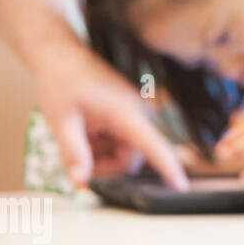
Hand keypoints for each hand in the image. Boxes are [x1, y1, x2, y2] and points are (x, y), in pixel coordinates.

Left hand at [35, 38, 186, 189]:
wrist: (63, 58)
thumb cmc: (63, 82)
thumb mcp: (61, 120)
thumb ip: (74, 152)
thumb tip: (81, 182)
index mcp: (126, 113)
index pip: (152, 145)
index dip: (168, 167)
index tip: (181, 186)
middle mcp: (138, 114)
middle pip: (129, 159)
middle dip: (103, 165)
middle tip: (74, 159)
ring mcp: (135, 115)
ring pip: (123, 154)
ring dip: (100, 154)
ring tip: (78, 135)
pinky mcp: (129, 116)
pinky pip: (120, 143)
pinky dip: (101, 145)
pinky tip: (86, 130)